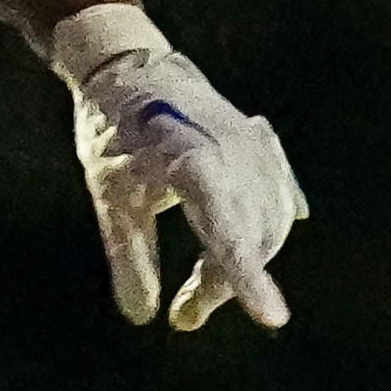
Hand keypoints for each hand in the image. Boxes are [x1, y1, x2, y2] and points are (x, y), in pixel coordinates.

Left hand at [56, 8, 304, 334]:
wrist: (135, 70)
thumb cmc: (115, 134)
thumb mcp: (110, 196)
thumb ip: (129, 257)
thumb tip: (143, 317)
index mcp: (194, 162)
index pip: (227, 234)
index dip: (248, 279)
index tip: (273, 320)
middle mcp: (237, 152)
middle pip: (251, 239)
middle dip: (221, 286)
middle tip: (183, 316)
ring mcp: (258, 146)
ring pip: (270, 225)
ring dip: (241, 265)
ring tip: (196, 286)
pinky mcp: (266, 147)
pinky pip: (280, 202)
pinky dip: (261, 236)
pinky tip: (247, 256)